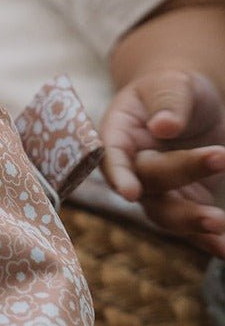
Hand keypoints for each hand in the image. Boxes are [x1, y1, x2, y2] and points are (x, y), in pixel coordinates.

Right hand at [101, 69, 224, 257]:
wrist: (187, 104)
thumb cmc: (172, 89)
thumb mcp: (172, 84)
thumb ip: (168, 102)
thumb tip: (164, 127)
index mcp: (117, 135)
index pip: (111, 157)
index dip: (119, 175)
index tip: (131, 191)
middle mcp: (132, 168)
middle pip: (147, 184)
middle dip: (180, 178)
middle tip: (220, 160)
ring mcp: (158, 190)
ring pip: (166, 214)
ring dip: (191, 221)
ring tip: (221, 223)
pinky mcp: (184, 203)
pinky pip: (193, 228)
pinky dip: (208, 240)